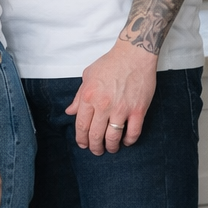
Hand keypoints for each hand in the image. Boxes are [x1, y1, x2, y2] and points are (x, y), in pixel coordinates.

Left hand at [66, 39, 157, 153]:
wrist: (133, 55)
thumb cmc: (110, 64)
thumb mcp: (87, 76)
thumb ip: (78, 96)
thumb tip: (69, 111)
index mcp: (88, 96)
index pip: (81, 125)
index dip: (81, 138)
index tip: (83, 144)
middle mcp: (103, 105)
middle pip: (96, 135)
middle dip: (94, 147)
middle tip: (96, 151)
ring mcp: (121, 109)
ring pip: (113, 137)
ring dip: (111, 147)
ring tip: (111, 149)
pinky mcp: (138, 110)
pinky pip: (133, 132)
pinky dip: (129, 141)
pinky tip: (126, 142)